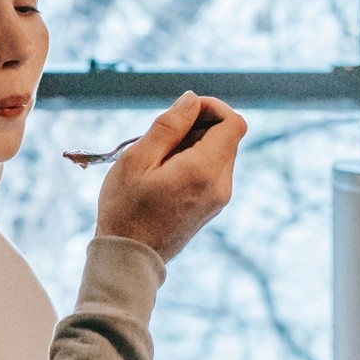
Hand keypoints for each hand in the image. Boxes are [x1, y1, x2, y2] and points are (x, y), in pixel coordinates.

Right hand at [95, 90, 246, 260]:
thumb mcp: (137, 159)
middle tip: (162, 139)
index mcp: (204, 171)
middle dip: (199, 127)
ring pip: (219, 154)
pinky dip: (194, 164)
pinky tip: (165, 176)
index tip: (184, 112)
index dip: (212, 108)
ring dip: (194, 146)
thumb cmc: (126, 211)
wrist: (129, 259)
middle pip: (227, 137)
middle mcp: (220, 186)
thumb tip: (191, 100)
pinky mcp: (211, 208)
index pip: (234, 122)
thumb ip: (168, 125)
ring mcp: (219, 200)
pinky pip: (211, 173)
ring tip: (159, 161)